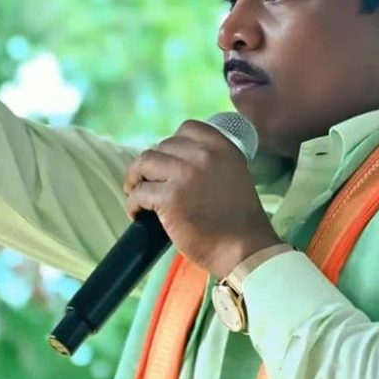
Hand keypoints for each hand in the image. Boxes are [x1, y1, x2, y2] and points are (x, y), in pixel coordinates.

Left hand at [123, 120, 281, 277]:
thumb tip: (175, 159)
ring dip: (136, 178)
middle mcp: (204, 156)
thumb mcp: (234, 174)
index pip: (187, 128)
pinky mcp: (170, 198)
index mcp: (223, 147)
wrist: (245, 249)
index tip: (168, 162)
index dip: (171, 144)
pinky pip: (139, 192)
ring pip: (144, 163)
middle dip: (152, 166)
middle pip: (161, 147)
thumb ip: (211, 161)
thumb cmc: (239, 220)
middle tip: (149, 183)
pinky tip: (138, 214)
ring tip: (137, 193)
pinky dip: (133, 203)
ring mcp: (185, 175)